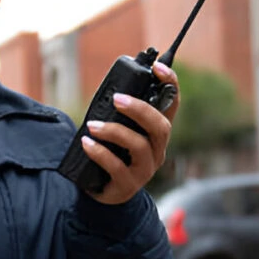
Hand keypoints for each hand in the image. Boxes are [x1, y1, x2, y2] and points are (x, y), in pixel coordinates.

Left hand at [80, 62, 179, 204]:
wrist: (103, 191)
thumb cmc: (113, 153)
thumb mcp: (119, 130)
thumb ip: (120, 113)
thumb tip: (112, 88)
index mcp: (156, 133)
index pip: (172, 105)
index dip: (170, 84)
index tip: (158, 67)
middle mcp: (157, 150)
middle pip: (160, 126)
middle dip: (139, 109)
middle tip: (117, 99)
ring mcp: (145, 170)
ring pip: (140, 146)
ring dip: (115, 132)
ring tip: (92, 125)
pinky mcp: (127, 185)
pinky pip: (117, 167)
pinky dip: (100, 153)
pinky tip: (86, 144)